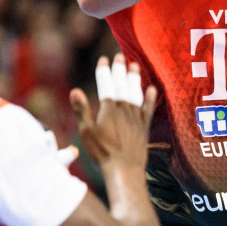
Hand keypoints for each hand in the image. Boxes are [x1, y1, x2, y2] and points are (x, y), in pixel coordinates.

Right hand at [69, 54, 156, 171]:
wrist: (125, 169)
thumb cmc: (102, 153)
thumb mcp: (86, 132)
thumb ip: (82, 110)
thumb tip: (75, 90)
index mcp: (108, 109)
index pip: (106, 85)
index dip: (104, 72)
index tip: (104, 60)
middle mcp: (124, 110)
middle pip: (122, 85)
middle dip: (120, 70)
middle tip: (120, 56)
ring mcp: (136, 118)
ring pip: (136, 93)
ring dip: (135, 78)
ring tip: (135, 65)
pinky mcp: (144, 128)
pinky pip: (148, 109)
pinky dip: (150, 98)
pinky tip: (151, 89)